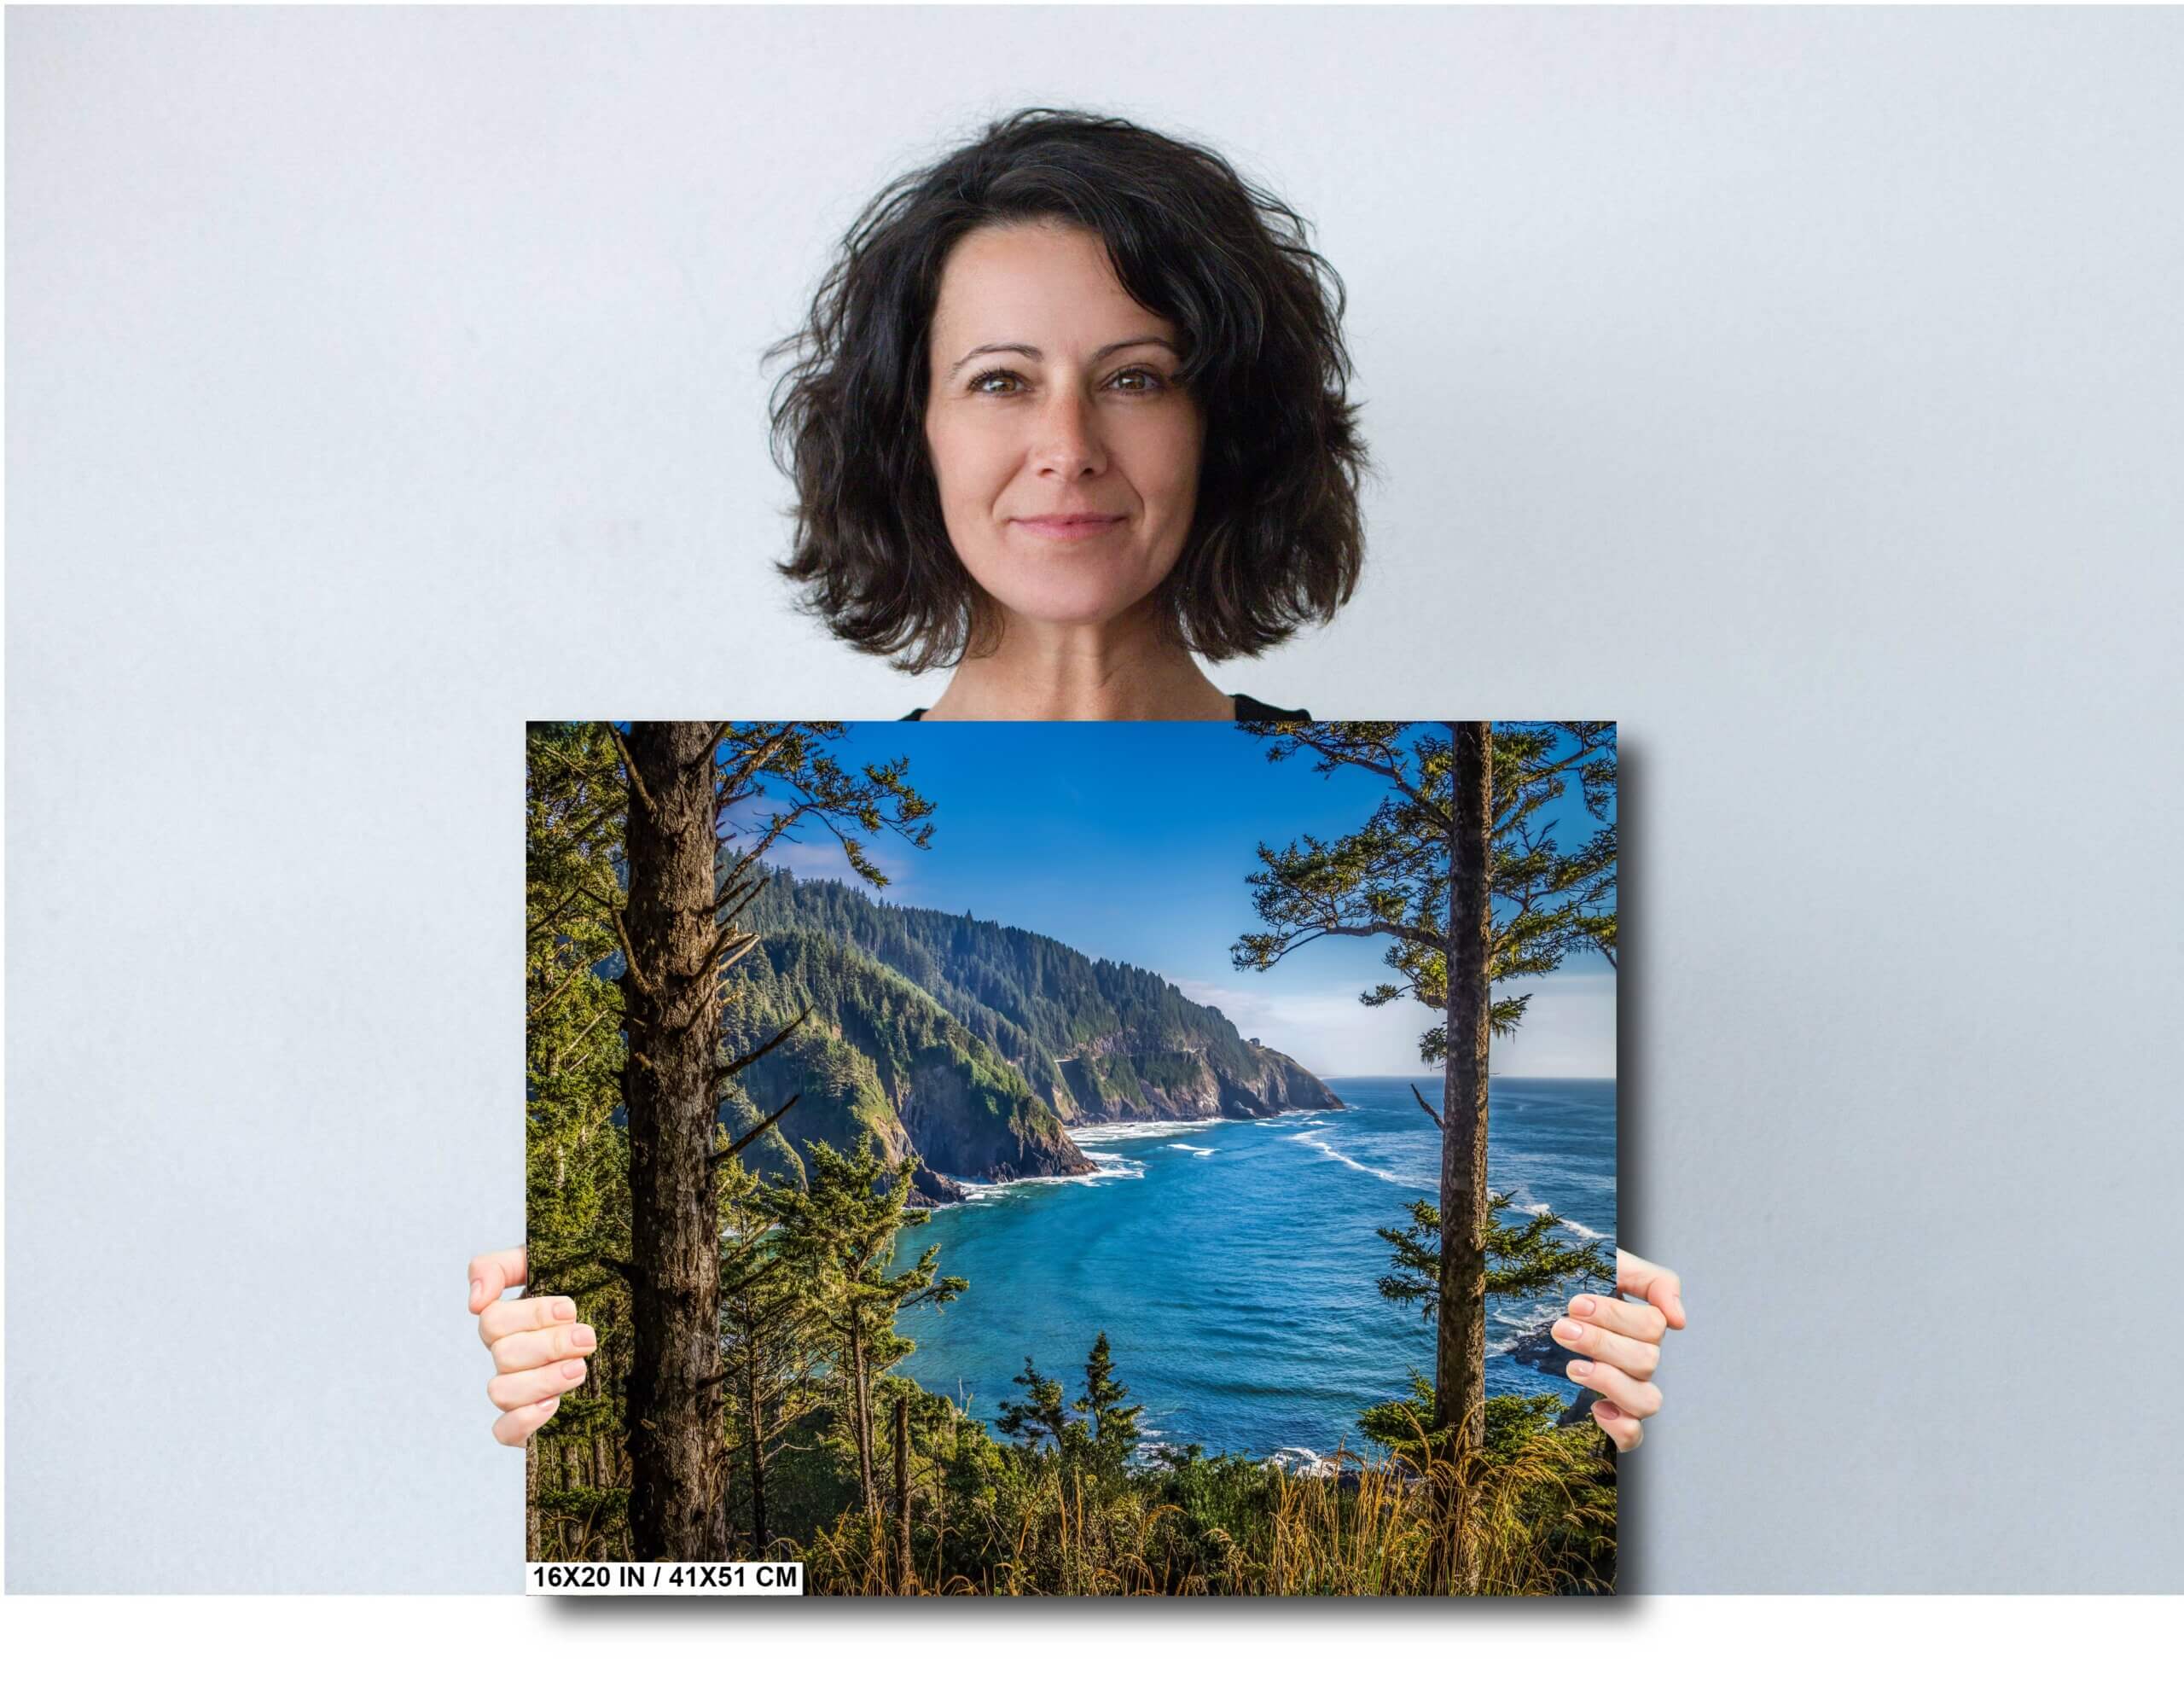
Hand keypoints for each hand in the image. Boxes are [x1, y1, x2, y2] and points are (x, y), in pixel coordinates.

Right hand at [469, 1246, 594, 1446]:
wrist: (629, 1326)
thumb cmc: (586, 1290)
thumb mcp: (548, 1264)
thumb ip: (501, 1267)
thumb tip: (475, 1300)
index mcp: (510, 1322)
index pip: (493, 1320)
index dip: (531, 1315)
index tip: (570, 1309)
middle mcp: (509, 1357)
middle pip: (503, 1355)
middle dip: (549, 1345)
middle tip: (587, 1339)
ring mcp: (517, 1390)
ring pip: (501, 1392)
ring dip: (542, 1380)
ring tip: (580, 1370)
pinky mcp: (528, 1423)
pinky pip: (503, 1431)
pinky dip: (523, 1420)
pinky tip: (553, 1405)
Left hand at [1555, 1248, 1684, 1452]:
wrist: (1541, 1302)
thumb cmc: (1580, 1283)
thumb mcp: (1612, 1265)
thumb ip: (1653, 1280)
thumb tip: (1679, 1320)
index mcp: (1644, 1326)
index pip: (1652, 1326)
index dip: (1615, 1316)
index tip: (1576, 1304)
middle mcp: (1642, 1360)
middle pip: (1646, 1361)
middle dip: (1600, 1343)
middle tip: (1561, 1329)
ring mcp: (1630, 1391)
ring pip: (1647, 1401)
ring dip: (1609, 1383)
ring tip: (1572, 1368)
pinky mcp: (1614, 1417)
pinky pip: (1633, 1436)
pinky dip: (1620, 1427)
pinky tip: (1595, 1408)